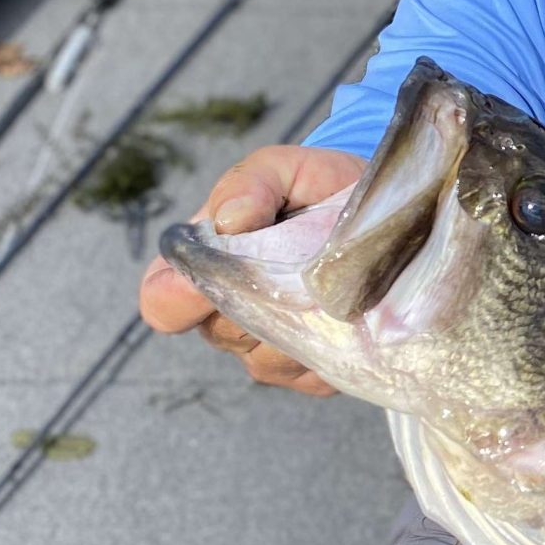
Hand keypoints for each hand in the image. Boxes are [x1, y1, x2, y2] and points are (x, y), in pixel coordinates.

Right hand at [138, 143, 367, 397]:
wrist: (381, 215)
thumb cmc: (315, 189)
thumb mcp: (283, 169)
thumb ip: (250, 183)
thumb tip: (231, 221)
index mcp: (201, 268)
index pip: (163, 302)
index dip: (177, 299)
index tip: (210, 280)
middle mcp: (226, 318)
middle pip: (223, 333)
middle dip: (259, 304)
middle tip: (303, 268)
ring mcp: (270, 353)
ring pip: (270, 359)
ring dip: (302, 325)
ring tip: (336, 284)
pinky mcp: (314, 375)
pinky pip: (313, 375)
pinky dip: (334, 346)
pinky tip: (354, 314)